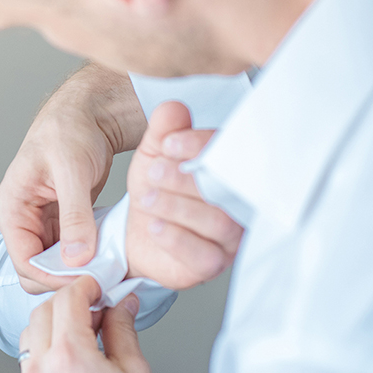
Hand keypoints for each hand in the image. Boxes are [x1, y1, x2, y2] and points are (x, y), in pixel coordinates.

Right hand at [0, 65, 145, 292]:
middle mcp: (21, 222)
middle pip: (36, 271)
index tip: (90, 282)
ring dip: (78, 273)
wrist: (87, 114)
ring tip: (109, 274)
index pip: (25, 262)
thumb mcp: (72, 170)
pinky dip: (86, 261)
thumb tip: (75, 257)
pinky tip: (108, 261)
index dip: (55, 277)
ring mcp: (41, 225)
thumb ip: (73, 215)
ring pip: (53, 267)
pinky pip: (69, 255)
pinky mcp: (61, 225)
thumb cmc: (71, 130)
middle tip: (102, 282)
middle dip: (65, 280)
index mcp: (11, 209)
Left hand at [19, 277, 168, 372]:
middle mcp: (42, 372)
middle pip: (42, 312)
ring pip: (30, 335)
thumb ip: (123, 330)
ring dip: (52, 324)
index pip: (67, 299)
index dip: (85, 286)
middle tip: (95, 307)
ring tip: (84, 333)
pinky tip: (72, 358)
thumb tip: (122, 305)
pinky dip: (46, 350)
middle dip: (67, 302)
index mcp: (70, 359)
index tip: (97, 286)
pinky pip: (29, 363)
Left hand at [126, 101, 242, 289]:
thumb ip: (163, 132)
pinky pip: (204, 255)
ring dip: (178, 207)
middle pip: (227, 190)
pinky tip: (154, 226)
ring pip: (218, 222)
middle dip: (187, 178)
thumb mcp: (154, 156)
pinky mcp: (212, 264)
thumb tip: (173, 108)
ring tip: (148, 197)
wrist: (135, 234)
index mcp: (228, 171)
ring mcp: (229, 237)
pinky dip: (176, 238)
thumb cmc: (156, 191)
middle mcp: (236, 204)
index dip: (201, 146)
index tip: (169, 143)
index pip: (231, 154)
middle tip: (154, 171)